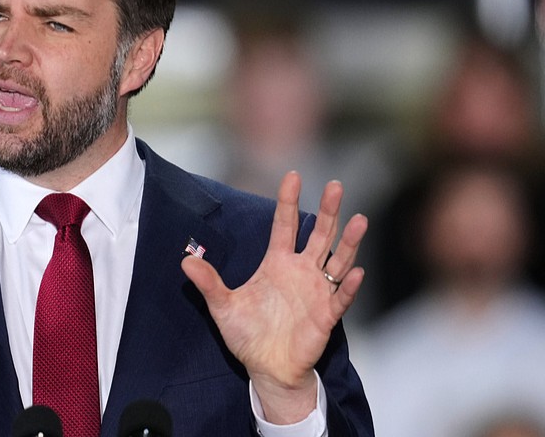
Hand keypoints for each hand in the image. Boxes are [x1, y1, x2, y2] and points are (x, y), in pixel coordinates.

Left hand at [181, 171, 366, 423]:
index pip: (285, 225)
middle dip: (328, 211)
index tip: (293, 176)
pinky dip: (348, 286)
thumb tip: (184, 260)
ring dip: (348, 242)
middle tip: (335, 185)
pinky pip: (341, 298)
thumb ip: (208, 282)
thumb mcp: (222, 306)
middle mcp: (301, 272)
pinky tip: (355, 273)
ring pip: (338, 260)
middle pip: (319, 235)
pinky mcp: (326, 316)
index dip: (288, 202)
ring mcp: (317, 292)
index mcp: (277, 263)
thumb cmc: (247, 334)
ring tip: (360, 219)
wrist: (266, 368)